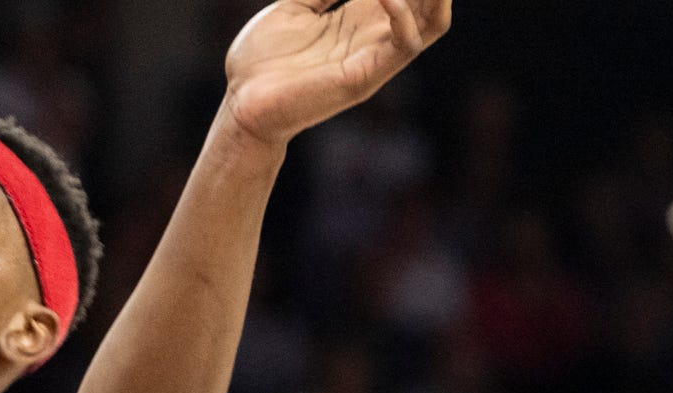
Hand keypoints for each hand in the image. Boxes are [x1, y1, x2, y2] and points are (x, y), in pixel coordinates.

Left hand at [223, 0, 452, 149]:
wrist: (240, 103)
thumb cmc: (260, 62)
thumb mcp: (293, 8)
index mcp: (358, 18)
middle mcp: (373, 36)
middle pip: (427, 1)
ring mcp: (372, 57)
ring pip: (432, 22)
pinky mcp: (364, 77)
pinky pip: (405, 44)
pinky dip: (403, 15)